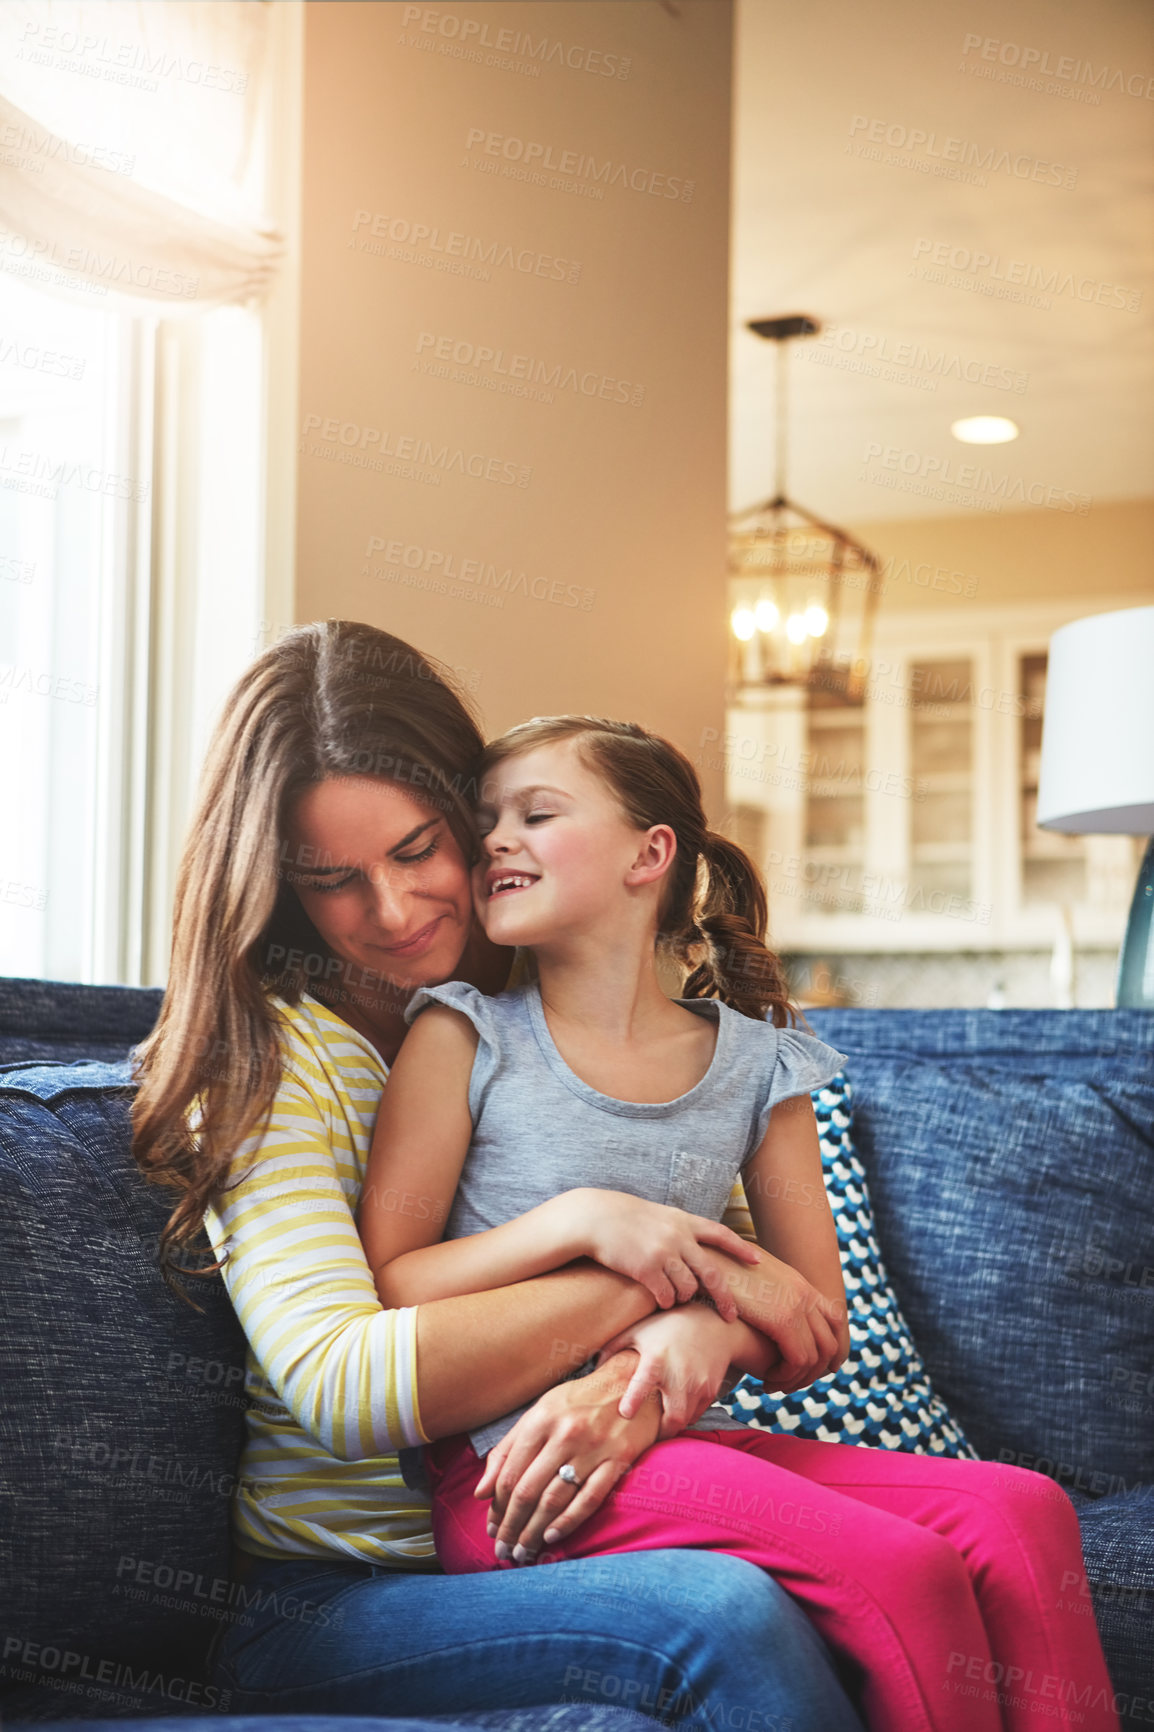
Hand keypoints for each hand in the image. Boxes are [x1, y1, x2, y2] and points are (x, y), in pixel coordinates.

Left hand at [473, 1349, 660, 1563]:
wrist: (632, 1382)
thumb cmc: (578, 1401)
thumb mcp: (539, 1414)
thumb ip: (508, 1450)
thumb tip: (480, 1492)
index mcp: (540, 1419)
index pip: (510, 1473)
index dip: (497, 1507)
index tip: (491, 1529)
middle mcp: (565, 1433)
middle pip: (528, 1490)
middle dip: (512, 1527)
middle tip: (504, 1552)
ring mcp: (593, 1447)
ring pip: (555, 1499)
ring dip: (535, 1532)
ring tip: (524, 1553)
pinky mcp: (618, 1459)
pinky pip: (589, 1499)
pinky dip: (568, 1522)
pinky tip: (552, 1538)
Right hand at [559, 1188, 761, 1320]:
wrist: (593, 1217)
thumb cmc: (622, 1217)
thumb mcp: (656, 1215)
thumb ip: (677, 1229)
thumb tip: (693, 1249)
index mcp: (683, 1220)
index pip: (720, 1233)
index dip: (740, 1248)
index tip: (757, 1260)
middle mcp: (678, 1236)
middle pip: (712, 1273)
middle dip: (725, 1298)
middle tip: (731, 1316)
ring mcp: (664, 1252)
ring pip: (688, 1289)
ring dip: (683, 1298)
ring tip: (672, 1296)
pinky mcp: (647, 1268)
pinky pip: (666, 1297)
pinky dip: (666, 1303)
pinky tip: (659, 1300)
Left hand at [595, 1304, 739, 1438]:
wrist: (710, 1322)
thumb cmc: (667, 1326)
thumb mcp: (638, 1331)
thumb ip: (614, 1348)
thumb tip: (593, 1368)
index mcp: (656, 1360)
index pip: (643, 1385)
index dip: (633, 1402)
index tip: (624, 1413)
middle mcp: (679, 1375)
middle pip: (673, 1418)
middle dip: (660, 1432)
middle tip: (646, 1435)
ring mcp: (698, 1385)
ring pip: (685, 1420)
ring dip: (671, 1425)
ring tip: (658, 1425)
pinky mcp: (710, 1390)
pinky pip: (696, 1414)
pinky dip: (685, 1417)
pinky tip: (674, 1411)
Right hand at [715, 1244, 847, 1390]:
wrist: (707, 1258)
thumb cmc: (719, 1269)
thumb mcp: (751, 1277)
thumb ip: (766, 1292)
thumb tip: (762, 1308)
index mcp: (798, 1283)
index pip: (835, 1319)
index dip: (834, 1348)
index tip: (825, 1368)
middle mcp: (803, 1293)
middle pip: (830, 1343)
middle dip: (815, 1372)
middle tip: (791, 1384)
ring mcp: (796, 1305)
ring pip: (815, 1356)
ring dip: (797, 1379)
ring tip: (776, 1385)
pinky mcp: (782, 1320)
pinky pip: (798, 1359)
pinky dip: (786, 1376)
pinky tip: (768, 1380)